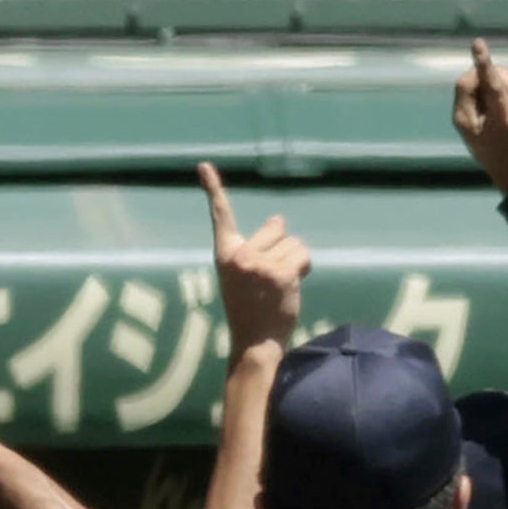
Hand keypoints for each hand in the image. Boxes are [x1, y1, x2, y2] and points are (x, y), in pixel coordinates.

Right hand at [203, 159, 308, 349]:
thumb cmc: (250, 308)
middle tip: (269, 279)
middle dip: (281, 247)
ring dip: (295, 261)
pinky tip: (291, 287)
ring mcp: (260, 264)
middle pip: (275, 228)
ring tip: (280, 286)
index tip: (203, 165)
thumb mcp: (242, 274)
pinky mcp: (280, 274)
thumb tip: (279, 218)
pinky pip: (303, 255)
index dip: (212, 188)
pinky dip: (304, 268)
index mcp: (224, 254)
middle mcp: (239, 255)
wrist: (254, 343)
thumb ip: (257, 246)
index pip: (220, 216)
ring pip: (294, 243)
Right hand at [452, 33, 507, 185]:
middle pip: (499, 74)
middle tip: (489, 111)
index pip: (493, 85)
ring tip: (506, 111)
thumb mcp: (467, 128)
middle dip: (488, 83)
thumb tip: (478, 66)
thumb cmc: (491, 148)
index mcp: (507, 118)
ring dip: (504, 84)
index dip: (483, 63)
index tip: (478, 44)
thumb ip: (465, 94)